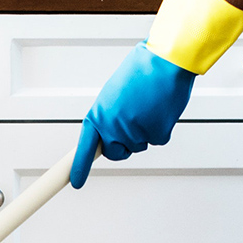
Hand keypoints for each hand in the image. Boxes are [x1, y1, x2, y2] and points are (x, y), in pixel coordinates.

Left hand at [70, 42, 195, 187]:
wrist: (167, 60)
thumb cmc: (142, 70)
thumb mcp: (114, 91)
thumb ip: (110, 113)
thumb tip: (111, 127)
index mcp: (99, 114)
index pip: (85, 147)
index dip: (79, 167)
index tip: (75, 181)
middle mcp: (113, 126)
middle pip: (116, 152)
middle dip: (123, 145)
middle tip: (133, 124)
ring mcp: (135, 132)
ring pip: (139, 145)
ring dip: (145, 130)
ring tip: (149, 105)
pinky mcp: (157, 134)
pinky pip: (158, 139)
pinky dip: (162, 127)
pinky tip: (161, 109)